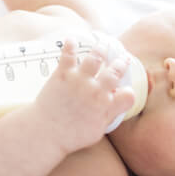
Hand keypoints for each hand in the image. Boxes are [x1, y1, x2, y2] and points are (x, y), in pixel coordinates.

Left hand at [33, 38, 135, 155]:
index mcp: (105, 106)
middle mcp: (95, 91)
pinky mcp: (62, 74)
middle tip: (124, 58)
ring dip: (101, 50)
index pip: (128, 95)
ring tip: (104, 44)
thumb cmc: (71, 135)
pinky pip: (68, 56)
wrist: (45, 132)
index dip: (129, 91)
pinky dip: (70, 46)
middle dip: (121, 63)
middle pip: (115, 72)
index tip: (127, 88)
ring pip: (95, 59)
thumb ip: (109, 115)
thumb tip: (119, 104)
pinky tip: (72, 40)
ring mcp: (79, 80)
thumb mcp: (96, 131)